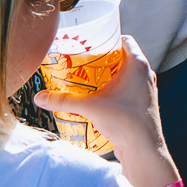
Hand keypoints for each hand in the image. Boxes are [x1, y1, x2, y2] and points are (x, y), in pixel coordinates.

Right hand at [35, 36, 179, 186]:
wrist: (143, 146)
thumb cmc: (123, 121)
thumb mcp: (89, 107)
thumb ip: (63, 101)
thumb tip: (39, 97)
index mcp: (138, 64)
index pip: (124, 40)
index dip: (108, 39)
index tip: (90, 45)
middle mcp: (146, 73)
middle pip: (123, 57)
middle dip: (103, 60)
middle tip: (82, 64)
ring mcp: (146, 88)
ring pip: (126, 74)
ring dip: (109, 76)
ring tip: (86, 81)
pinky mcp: (143, 103)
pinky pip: (128, 89)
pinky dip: (115, 89)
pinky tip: (98, 99)